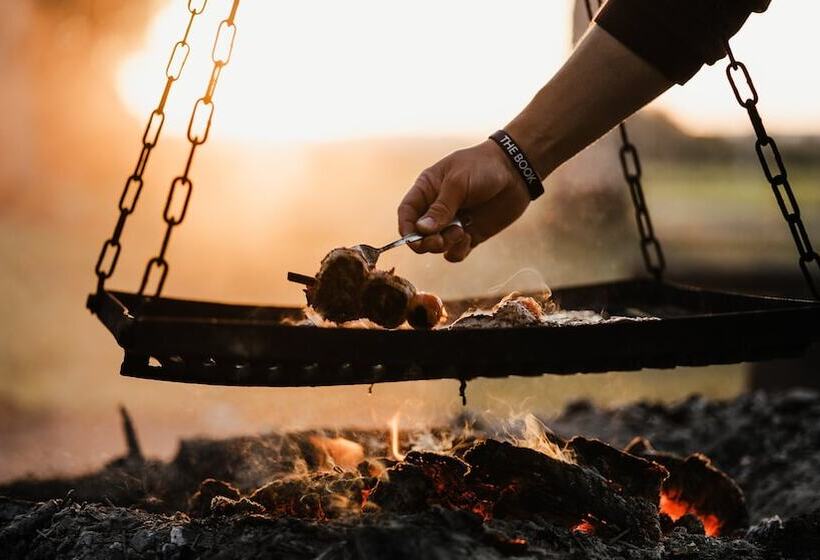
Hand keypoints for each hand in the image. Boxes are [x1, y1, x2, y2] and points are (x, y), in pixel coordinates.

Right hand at [397, 139, 531, 261]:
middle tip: (440, 241)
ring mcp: (452, 223)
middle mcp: (436, 209)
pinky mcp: (469, 235)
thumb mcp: (458, 183)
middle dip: (426, 242)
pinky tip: (468, 238)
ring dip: (445, 245)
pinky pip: (455, 253)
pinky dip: (458, 251)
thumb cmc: (482, 167)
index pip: (407, 213)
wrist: (516, 171)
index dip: (406, 229)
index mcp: (427, 190)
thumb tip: (421, 230)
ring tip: (461, 232)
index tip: (413, 240)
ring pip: (436, 246)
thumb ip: (440, 208)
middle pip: (419, 235)